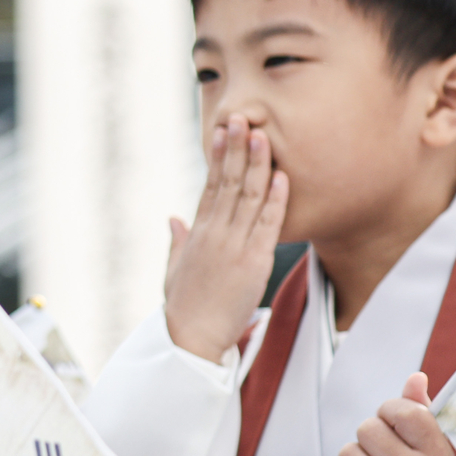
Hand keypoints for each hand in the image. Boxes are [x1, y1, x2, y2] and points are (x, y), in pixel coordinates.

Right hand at [165, 114, 288, 361]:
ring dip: (256, 164)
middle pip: (227, 183)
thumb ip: (176, 241)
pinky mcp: (252, 262)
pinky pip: (267, 224)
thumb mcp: (174, 270)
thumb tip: (174, 218)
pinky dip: (276, 200)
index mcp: (197, 234)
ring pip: (247, 197)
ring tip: (262, 135)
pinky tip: (282, 177)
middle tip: (241, 117)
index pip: (209, 186)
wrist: (192, 338)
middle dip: (235, 149)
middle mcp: (213, 234)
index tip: (222, 132)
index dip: (218, 157)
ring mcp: (233, 246)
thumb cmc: (183, 308)